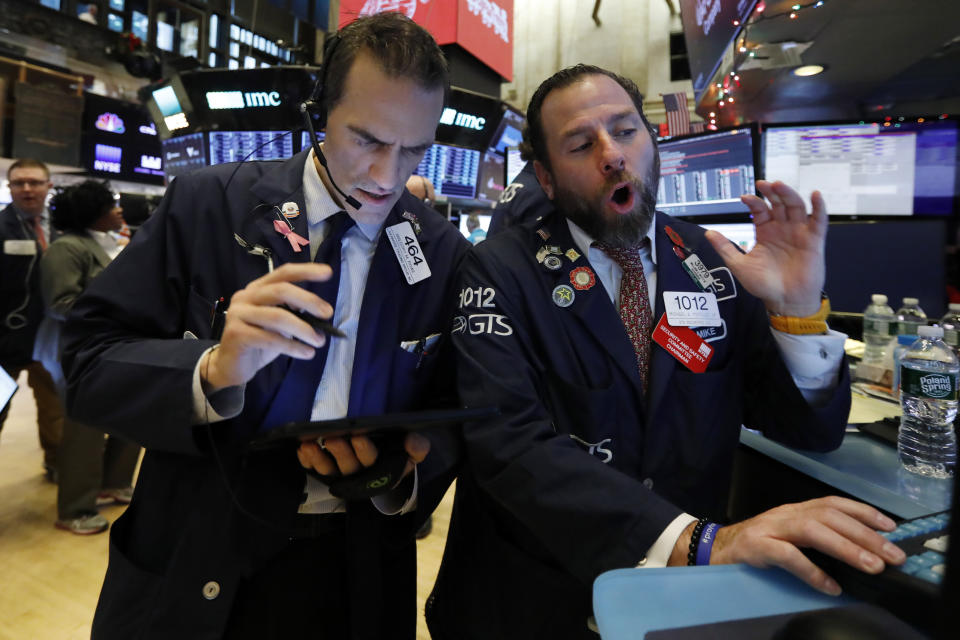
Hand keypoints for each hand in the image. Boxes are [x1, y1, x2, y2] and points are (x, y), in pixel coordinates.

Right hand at [201, 263, 333, 390]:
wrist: (231, 366)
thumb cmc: (259, 343)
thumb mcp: (279, 325)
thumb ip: (293, 312)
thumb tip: (320, 311)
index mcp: (257, 289)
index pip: (283, 274)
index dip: (305, 271)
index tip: (327, 272)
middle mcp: (245, 297)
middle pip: (280, 290)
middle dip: (308, 300)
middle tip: (327, 314)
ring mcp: (238, 314)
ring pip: (277, 317)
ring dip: (304, 330)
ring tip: (319, 341)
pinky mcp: (236, 334)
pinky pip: (270, 339)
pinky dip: (293, 347)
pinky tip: (307, 353)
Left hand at [296, 432, 430, 481]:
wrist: (386, 463)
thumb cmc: (398, 452)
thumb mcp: (411, 450)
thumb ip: (416, 447)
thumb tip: (413, 442)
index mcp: (383, 470)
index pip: (373, 462)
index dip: (365, 451)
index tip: (358, 436)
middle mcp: (361, 475)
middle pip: (349, 467)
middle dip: (340, 453)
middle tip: (331, 438)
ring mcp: (342, 476)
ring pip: (330, 471)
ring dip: (319, 459)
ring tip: (309, 445)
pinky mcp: (328, 473)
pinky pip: (316, 470)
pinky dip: (308, 461)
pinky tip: (302, 450)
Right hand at [671, 497, 905, 594]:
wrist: (711, 549)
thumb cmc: (755, 546)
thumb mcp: (787, 536)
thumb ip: (815, 540)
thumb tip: (857, 555)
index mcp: (795, 510)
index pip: (833, 503)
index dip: (863, 512)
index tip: (891, 528)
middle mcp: (786, 514)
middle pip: (829, 516)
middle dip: (865, 535)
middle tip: (892, 555)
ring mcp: (770, 528)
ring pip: (812, 530)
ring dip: (846, 548)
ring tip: (871, 566)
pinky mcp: (756, 547)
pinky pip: (787, 556)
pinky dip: (812, 571)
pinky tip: (830, 586)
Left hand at [705, 180, 826, 316]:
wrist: (784, 302)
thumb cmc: (763, 285)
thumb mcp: (740, 265)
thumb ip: (725, 248)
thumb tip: (708, 233)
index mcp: (765, 232)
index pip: (760, 210)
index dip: (754, 202)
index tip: (744, 197)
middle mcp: (782, 228)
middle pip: (778, 203)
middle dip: (771, 192)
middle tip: (763, 184)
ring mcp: (798, 232)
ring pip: (796, 206)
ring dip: (789, 194)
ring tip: (779, 185)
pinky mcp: (814, 240)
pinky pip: (818, 220)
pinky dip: (819, 207)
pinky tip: (815, 195)